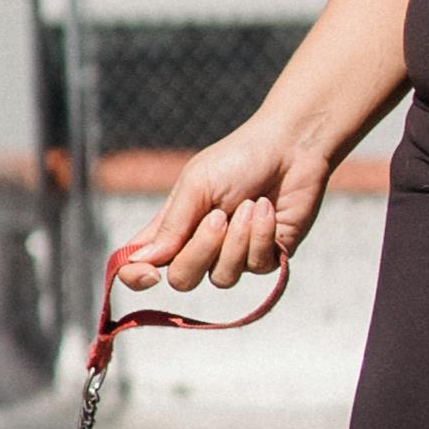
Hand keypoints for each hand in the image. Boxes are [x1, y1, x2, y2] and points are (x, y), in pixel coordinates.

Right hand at [111, 119, 327, 295]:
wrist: (291, 148)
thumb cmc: (239, 159)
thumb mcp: (197, 185)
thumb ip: (170, 225)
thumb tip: (141, 261)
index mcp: (174, 226)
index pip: (142, 263)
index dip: (136, 277)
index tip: (150, 274)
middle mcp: (201, 247)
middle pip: (182, 280)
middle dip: (201, 250)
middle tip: (219, 216)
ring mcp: (235, 256)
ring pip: (222, 278)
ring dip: (237, 239)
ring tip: (250, 204)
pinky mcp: (267, 258)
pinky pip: (256, 267)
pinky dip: (261, 235)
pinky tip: (267, 209)